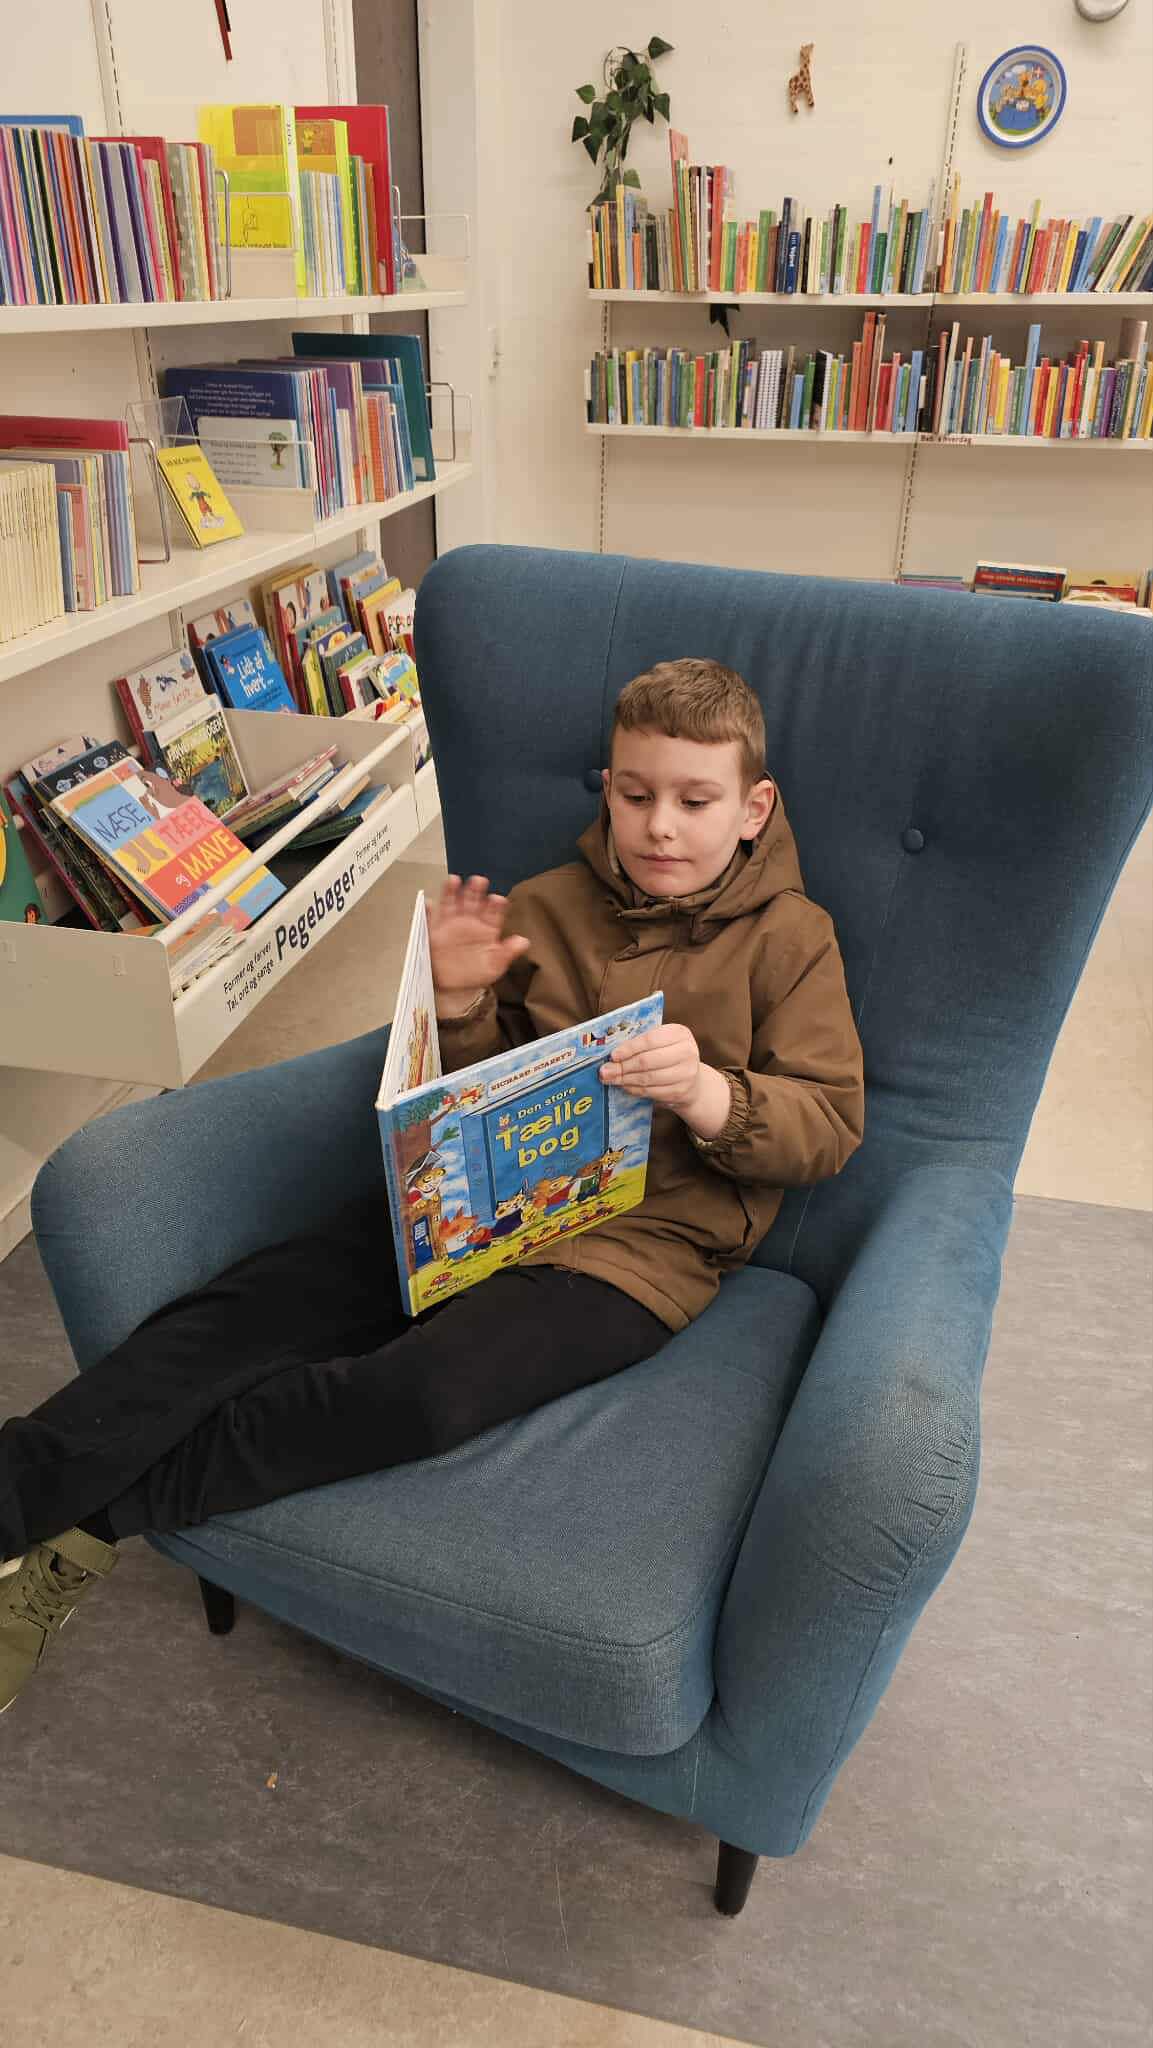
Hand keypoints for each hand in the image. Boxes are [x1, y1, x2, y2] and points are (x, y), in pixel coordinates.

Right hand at [428, 874, 529, 1015]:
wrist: (455, 986)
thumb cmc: (477, 973)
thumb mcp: (495, 965)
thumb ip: (508, 952)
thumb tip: (524, 942)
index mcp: (487, 927)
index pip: (493, 911)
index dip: (495, 905)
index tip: (497, 899)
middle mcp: (469, 921)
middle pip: (473, 902)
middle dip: (475, 891)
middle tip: (479, 881)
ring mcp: (450, 924)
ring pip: (451, 904)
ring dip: (452, 892)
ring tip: (454, 881)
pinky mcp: (434, 932)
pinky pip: (429, 920)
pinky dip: (428, 911)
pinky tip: (429, 903)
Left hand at [601, 1024, 730, 1136]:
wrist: (691, 1079)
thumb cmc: (668, 1055)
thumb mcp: (660, 1042)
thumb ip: (639, 1043)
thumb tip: (611, 1055)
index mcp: (679, 1033)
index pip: (650, 1040)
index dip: (629, 1048)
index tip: (612, 1055)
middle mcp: (687, 1052)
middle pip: (648, 1061)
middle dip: (622, 1067)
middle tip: (604, 1071)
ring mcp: (687, 1073)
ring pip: (648, 1078)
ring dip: (625, 1080)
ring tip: (611, 1079)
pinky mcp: (681, 1092)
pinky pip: (652, 1091)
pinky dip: (635, 1090)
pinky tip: (625, 1086)